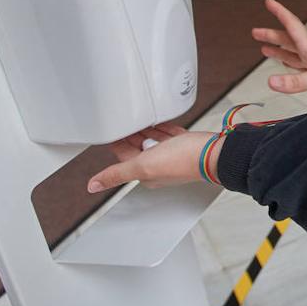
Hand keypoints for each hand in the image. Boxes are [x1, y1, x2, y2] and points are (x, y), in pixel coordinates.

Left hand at [88, 122, 213, 192]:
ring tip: (139, 120)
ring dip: (146, 130)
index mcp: (146, 173)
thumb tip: (93, 185)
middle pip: (138, 147)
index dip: (117, 142)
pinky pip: (169, 135)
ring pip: (153, 140)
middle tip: (124, 122)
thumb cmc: (183, 161)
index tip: (111, 130)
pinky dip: (163, 128)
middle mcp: (159, 165)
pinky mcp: (184, 144)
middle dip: (132, 135)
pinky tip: (161, 122)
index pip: (124, 156)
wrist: (213, 153)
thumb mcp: (142, 166)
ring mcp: (172, 154)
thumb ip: (117, 174)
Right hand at [255, 0, 306, 95]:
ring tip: (264, 49)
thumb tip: (270, 81)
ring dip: (279, 50)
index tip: (268, 0)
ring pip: (294, 53)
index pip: (292, 26)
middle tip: (255, 31)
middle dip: (272, 35)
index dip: (280, 13)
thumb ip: (296, 81)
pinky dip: (291, 65)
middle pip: (289, 40)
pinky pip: (301, 66)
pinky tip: (288, 67)